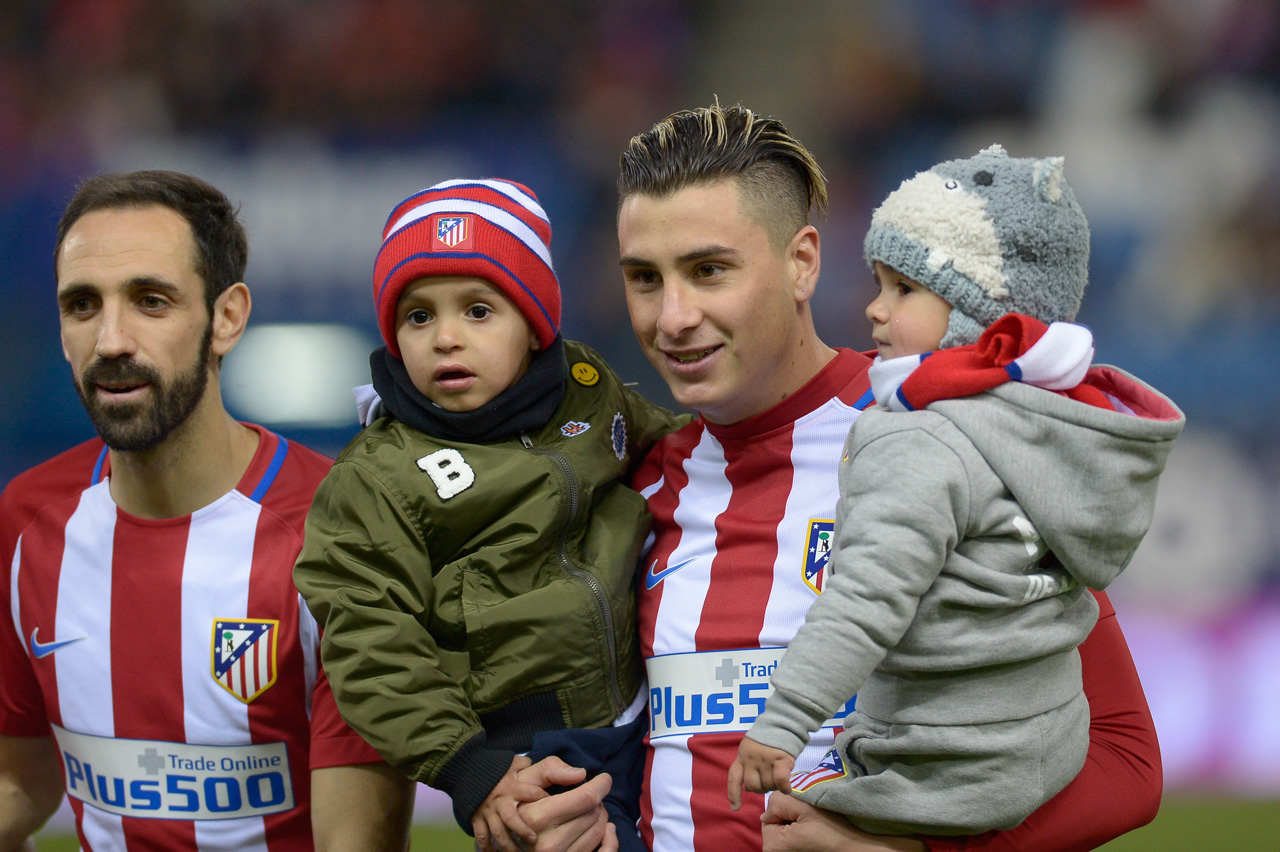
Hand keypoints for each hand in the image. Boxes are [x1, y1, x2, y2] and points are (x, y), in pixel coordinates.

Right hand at [472, 756, 549, 851]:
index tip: (555, 807)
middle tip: (534, 840)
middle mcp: (500, 800)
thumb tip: (548, 766)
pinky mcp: (476, 817)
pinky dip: (487, 847)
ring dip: (507, 845)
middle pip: (511, 819)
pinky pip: (481, 836)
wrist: (466, 769)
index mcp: (511, 786)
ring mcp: (487, 810)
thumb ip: (528, 766)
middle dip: (523, 830)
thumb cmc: (494, 766)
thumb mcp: (512, 762)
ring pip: (497, 832)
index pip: (532, 793)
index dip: (544, 798)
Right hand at [509, 756, 614, 851]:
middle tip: (589, 794)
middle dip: (597, 800)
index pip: (585, 798)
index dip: (601, 785)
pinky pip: (597, 851)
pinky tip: (604, 828)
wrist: (501, 841)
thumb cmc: (514, 805)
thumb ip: (551, 770)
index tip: (604, 779)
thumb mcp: (524, 780)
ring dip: (599, 817)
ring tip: (587, 809)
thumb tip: (581, 774)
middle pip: (594, 814)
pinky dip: (606, 838)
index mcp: (538, 817)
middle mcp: (549, 844)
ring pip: (598, 833)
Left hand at [728, 736, 794, 809]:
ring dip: (774, 787)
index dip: (733, 794)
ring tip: (778, 776)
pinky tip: (787, 789)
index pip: (733, 778)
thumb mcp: (752, 749)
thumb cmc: (769, 739)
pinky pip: (780, 780)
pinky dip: (784, 787)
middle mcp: (751, 758)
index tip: (735, 808)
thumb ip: (749, 766)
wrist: (783, 722)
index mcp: (742, 756)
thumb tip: (749, 789)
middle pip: (753, 786)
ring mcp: (765, 759)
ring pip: (767, 785)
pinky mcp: (780, 759)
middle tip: (769, 780)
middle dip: (761, 788)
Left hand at [761, 794, 926, 851]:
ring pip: (784, 832)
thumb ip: (778, 802)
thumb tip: (766, 812)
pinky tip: (815, 836)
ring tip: (814, 829)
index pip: (768, 817)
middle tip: (810, 822)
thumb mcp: (802, 806)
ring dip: (796, 826)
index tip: (804, 816)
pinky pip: (793, 840)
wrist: (855, 848)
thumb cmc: (831, 828)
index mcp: (773, 846)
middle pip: (775, 825)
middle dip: (789, 819)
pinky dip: (801, 835)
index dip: (785, 810)